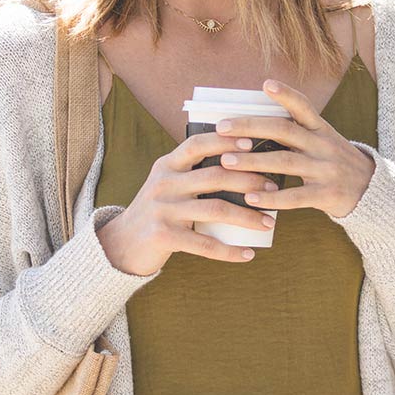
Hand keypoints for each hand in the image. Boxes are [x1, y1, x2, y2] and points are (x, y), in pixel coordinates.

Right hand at [96, 130, 279, 275]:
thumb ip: (191, 172)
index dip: (225, 141)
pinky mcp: (163, 236)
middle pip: (214, 176)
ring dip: (247, 216)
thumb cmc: (157, 211)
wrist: (121, 244)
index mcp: (166, 165)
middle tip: (273, 188)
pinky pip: (204, 244)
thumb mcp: (167, 184)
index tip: (253, 143)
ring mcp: (163, 210)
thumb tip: (241, 163)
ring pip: (215, 209)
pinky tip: (248, 254)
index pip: (198, 144)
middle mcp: (163, 184)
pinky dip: (229, 251)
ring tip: (268, 222)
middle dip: (249, 180)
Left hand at [214, 78, 376, 219]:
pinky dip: (272, 197)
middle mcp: (324, 145)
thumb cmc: (334, 163)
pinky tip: (250, 198)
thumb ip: (296, 133)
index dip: (286, 94)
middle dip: (251, 127)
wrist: (372, 191)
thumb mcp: (323, 141)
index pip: (303, 106)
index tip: (265, 84)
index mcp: (321, 129)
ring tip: (226, 162)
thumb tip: (252, 125)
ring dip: (253, 162)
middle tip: (221, 128)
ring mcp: (326, 170)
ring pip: (285, 162)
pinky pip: (295, 196)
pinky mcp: (326, 195)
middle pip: (285, 131)